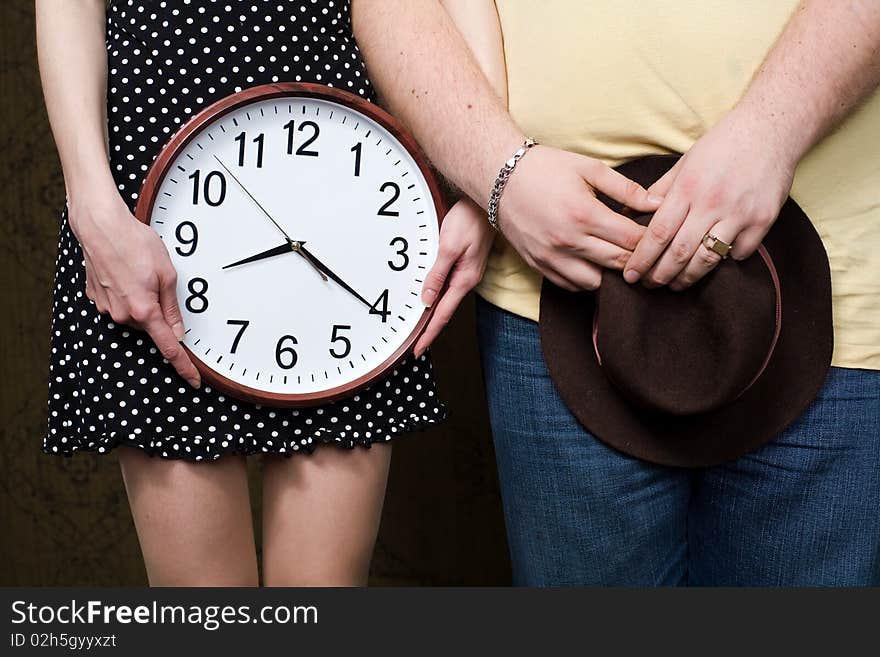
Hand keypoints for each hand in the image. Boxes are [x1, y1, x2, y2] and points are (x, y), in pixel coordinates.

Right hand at [70, 192, 200, 388]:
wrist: (99, 225)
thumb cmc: (134, 243)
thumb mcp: (167, 274)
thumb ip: (172, 308)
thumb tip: (178, 331)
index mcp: (144, 311)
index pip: (169, 348)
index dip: (184, 366)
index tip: (194, 380)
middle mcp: (122, 315)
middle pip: (151, 326)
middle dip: (158, 310)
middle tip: (156, 280)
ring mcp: (106, 308)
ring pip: (135, 314)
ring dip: (142, 299)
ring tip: (139, 271)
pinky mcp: (96, 298)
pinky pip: (119, 304)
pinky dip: (126, 292)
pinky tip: (126, 272)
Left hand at [414, 198, 493, 356]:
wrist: (486, 201)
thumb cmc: (469, 220)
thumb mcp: (448, 246)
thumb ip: (437, 274)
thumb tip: (427, 300)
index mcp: (464, 280)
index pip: (443, 314)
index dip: (429, 334)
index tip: (418, 350)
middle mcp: (467, 280)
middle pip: (445, 312)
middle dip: (430, 330)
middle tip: (415, 347)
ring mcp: (468, 273)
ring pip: (447, 301)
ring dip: (434, 316)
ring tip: (420, 331)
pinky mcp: (466, 264)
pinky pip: (450, 288)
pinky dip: (439, 299)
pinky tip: (432, 302)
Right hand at [497, 146, 662, 290]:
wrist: (499, 178)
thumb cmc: (546, 168)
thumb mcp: (589, 168)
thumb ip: (626, 189)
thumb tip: (658, 204)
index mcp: (585, 214)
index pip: (632, 240)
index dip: (651, 239)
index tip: (657, 234)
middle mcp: (568, 241)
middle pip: (618, 263)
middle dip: (636, 258)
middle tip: (644, 249)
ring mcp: (551, 257)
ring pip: (595, 282)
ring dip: (609, 272)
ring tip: (614, 255)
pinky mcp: (539, 265)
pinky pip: (571, 286)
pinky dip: (585, 278)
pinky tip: (591, 261)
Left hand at [623, 107, 796, 289]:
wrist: (770, 129)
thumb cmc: (721, 145)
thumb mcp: (683, 163)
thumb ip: (658, 192)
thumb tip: (629, 215)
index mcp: (687, 188)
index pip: (658, 234)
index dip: (642, 259)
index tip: (630, 275)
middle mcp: (712, 203)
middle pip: (679, 252)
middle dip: (660, 275)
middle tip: (648, 285)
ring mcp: (739, 213)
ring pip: (708, 259)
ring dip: (688, 278)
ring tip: (675, 284)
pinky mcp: (763, 219)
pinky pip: (740, 252)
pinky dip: (726, 261)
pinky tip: (713, 263)